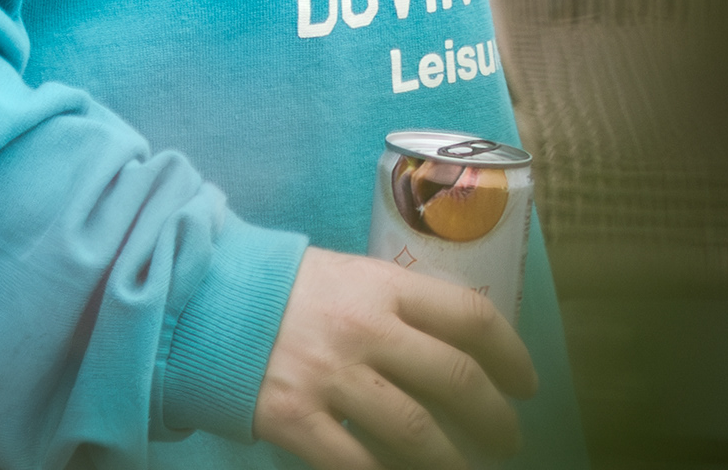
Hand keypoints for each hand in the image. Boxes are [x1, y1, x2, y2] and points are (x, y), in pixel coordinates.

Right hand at [254, 249, 534, 469]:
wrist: (201, 300)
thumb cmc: (283, 291)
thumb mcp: (347, 276)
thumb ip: (397, 305)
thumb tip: (458, 348)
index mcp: (382, 286)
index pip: (471, 317)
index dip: (512, 356)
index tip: (526, 385)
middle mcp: (364, 329)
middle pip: (456, 380)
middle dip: (496, 419)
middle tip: (509, 439)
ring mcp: (330, 376)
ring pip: (418, 432)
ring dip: (456, 462)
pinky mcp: (295, 418)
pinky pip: (359, 465)